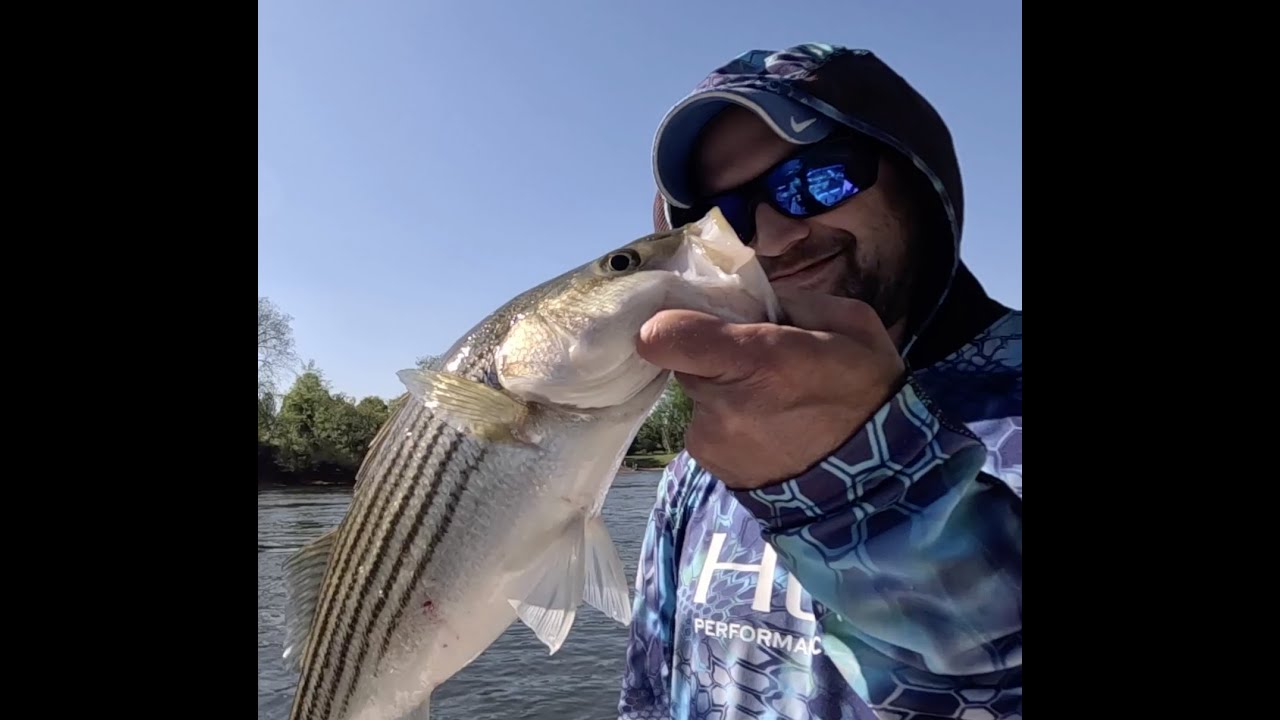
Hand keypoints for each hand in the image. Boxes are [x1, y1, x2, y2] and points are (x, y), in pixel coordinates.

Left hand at [636, 291, 905, 489]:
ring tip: (771, 403)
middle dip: (709, 355)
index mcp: (757, 359)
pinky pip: (707, 430)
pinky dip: (728, 426)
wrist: (877, 477)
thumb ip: (791, 299)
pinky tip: (769, 431)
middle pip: (682, 362)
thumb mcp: (849, 323)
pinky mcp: (714, 468)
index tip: (690, 321)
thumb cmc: (866, 391)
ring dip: (722, 393)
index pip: (663, 337)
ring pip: (697, 397)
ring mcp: (715, 442)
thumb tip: (748, 295)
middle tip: (755, 361)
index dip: (667, 323)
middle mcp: (725, 404)